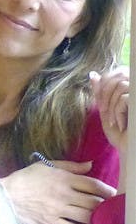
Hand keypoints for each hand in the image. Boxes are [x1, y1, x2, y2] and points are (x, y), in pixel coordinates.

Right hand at [0, 160, 114, 223]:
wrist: (4, 196)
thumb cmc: (24, 179)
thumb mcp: (46, 166)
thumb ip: (70, 166)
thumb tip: (90, 165)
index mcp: (64, 178)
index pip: (93, 184)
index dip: (107, 190)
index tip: (112, 193)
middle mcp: (64, 195)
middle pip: (94, 202)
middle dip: (105, 205)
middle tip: (108, 207)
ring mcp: (58, 210)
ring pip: (87, 216)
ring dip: (98, 218)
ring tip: (101, 218)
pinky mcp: (51, 223)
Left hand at [91, 68, 127, 191]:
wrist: (130, 152)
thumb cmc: (121, 135)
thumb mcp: (107, 111)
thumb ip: (101, 93)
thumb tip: (93, 74)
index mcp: (133, 88)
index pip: (118, 71)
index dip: (105, 84)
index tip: (102, 104)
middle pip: (118, 75)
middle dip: (105, 94)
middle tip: (104, 112)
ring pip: (120, 86)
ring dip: (111, 105)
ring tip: (113, 122)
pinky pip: (124, 98)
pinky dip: (117, 113)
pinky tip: (121, 126)